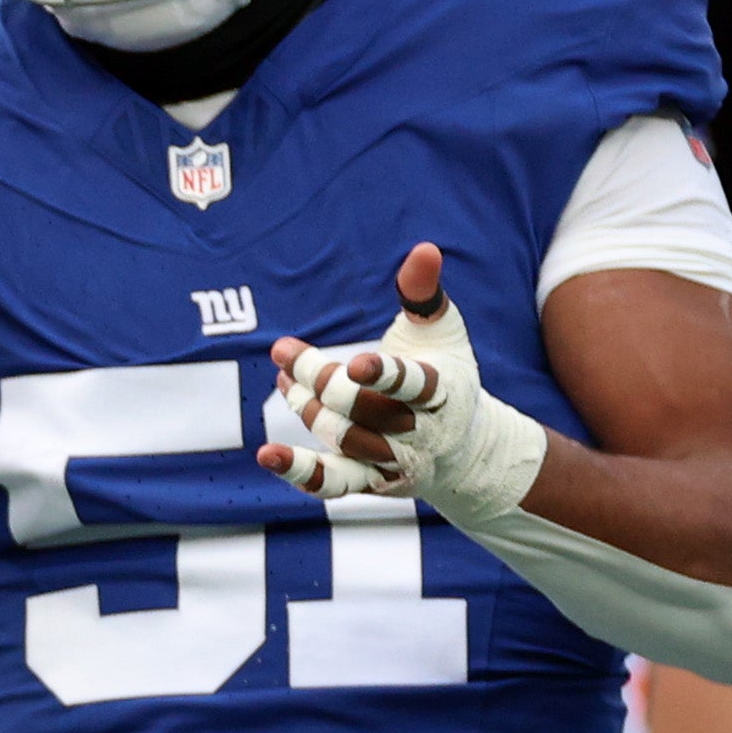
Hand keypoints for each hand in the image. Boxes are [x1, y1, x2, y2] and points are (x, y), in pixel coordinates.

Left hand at [256, 242, 548, 514]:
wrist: (463, 447)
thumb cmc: (446, 375)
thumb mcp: (440, 331)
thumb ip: (424, 294)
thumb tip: (424, 248)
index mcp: (443, 390)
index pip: (414, 386)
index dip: (385, 376)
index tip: (354, 364)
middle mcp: (421, 430)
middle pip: (361, 408)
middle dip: (320, 380)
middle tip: (286, 354)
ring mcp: (395, 459)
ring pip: (343, 438)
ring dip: (306, 410)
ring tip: (282, 382)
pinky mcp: (372, 482)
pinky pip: (334, 483)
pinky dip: (301, 473)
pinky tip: (268, 455)